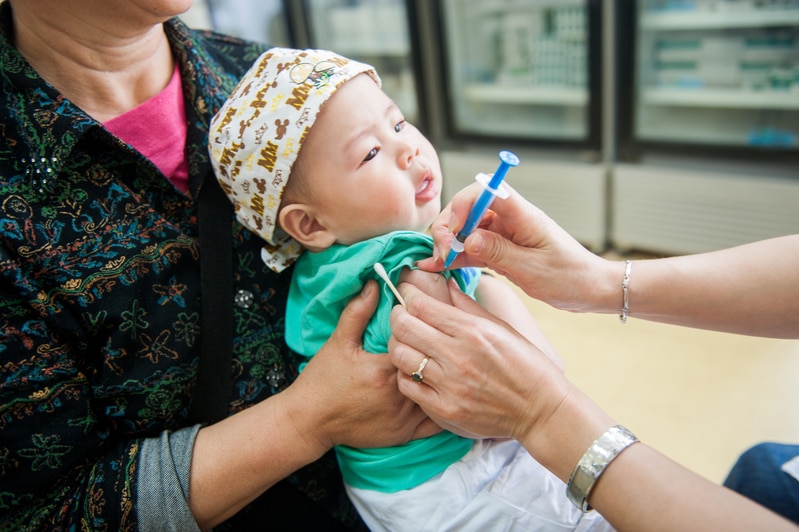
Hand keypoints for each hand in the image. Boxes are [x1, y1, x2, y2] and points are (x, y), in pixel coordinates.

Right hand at [288, 280, 438, 452]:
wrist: (309, 421)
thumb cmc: (322, 379)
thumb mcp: (338, 342)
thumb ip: (358, 312)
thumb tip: (375, 283)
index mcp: (383, 369)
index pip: (419, 345)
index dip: (426, 335)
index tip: (429, 327)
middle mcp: (397, 396)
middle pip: (432, 370)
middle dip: (439, 358)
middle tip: (447, 346)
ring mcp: (402, 419)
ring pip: (438, 396)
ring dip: (443, 383)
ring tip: (452, 368)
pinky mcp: (403, 435)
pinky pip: (435, 424)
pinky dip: (443, 409)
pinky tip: (446, 396)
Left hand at [387, 280, 569, 441]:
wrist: (540, 409)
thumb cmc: (525, 364)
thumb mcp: (501, 328)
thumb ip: (468, 306)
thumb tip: (445, 285)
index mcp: (473, 331)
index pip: (421, 305)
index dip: (406, 294)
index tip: (405, 292)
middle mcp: (458, 357)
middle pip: (404, 327)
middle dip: (396, 316)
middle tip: (400, 315)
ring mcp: (449, 385)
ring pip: (400, 356)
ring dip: (398, 345)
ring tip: (406, 342)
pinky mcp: (444, 410)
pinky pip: (407, 387)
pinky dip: (405, 374)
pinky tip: (414, 369)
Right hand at [418, 183, 614, 313]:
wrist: (589, 289)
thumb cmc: (570, 277)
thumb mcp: (533, 269)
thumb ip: (498, 252)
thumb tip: (468, 239)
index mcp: (523, 215)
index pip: (486, 191)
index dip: (463, 205)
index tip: (454, 231)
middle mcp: (510, 220)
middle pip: (468, 209)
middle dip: (449, 227)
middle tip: (442, 253)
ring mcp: (504, 234)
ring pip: (466, 229)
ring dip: (448, 243)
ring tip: (437, 263)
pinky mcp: (500, 250)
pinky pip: (472, 248)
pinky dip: (455, 256)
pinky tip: (438, 266)